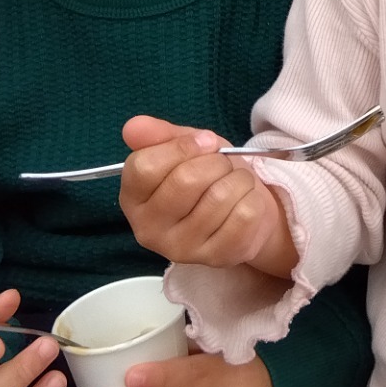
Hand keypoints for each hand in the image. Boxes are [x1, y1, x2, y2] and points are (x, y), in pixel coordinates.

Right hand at [118, 117, 295, 276]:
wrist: (243, 211)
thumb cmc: (207, 176)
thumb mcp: (183, 147)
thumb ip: (157, 135)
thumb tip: (133, 127)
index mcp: (132, 198)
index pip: (145, 166)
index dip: (182, 146)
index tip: (205, 142)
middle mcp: (148, 230)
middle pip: (185, 180)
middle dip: (215, 162)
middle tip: (222, 166)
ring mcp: (182, 249)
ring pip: (220, 196)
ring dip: (238, 179)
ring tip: (235, 184)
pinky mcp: (216, 258)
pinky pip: (244, 215)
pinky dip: (253, 199)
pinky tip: (244, 204)